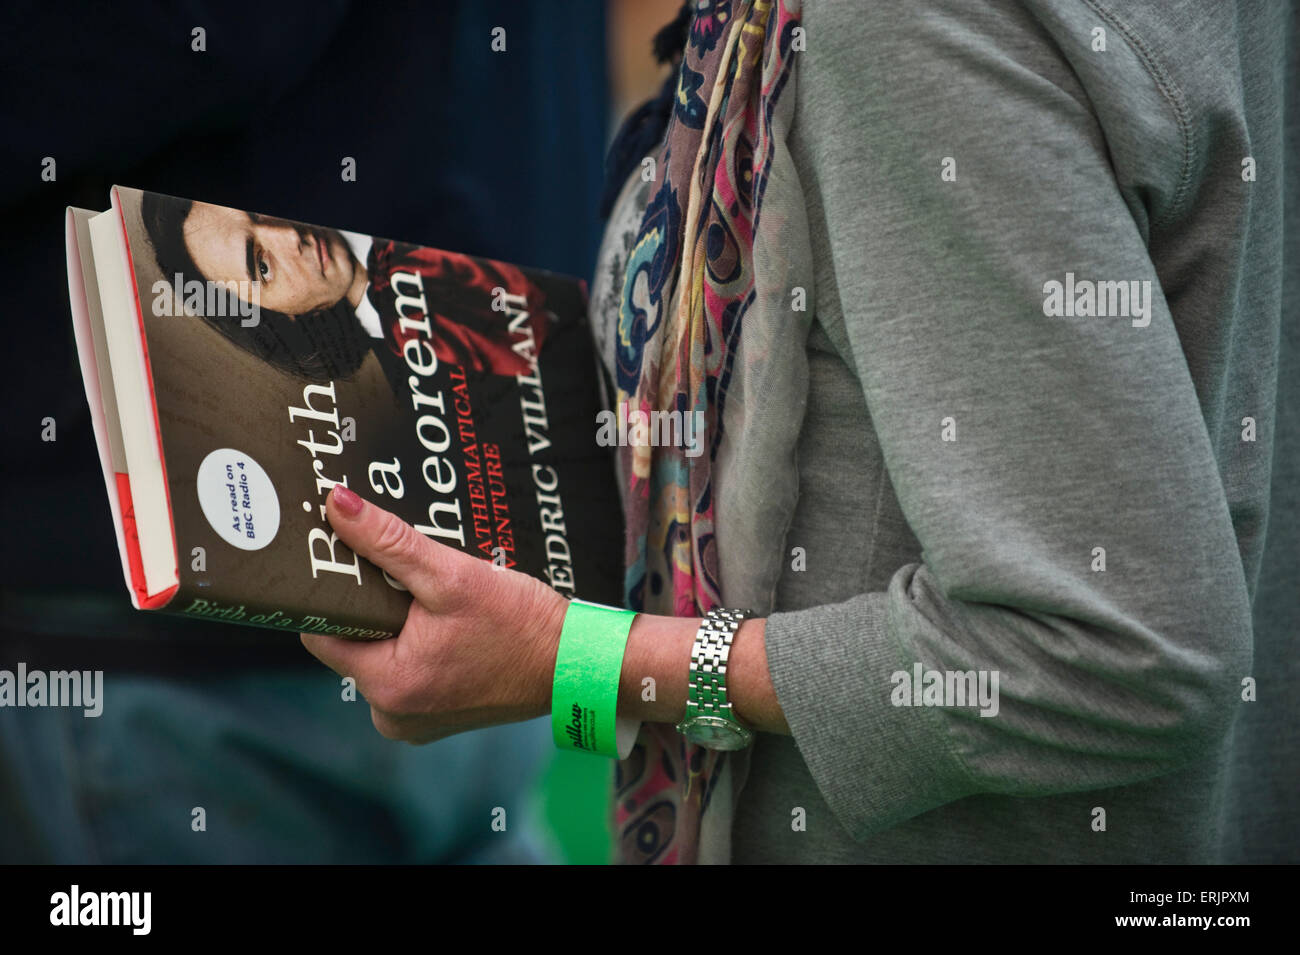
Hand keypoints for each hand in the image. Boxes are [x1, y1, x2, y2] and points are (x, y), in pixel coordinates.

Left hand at [300, 484, 568, 743]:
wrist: (576, 663)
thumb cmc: (521, 625)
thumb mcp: (452, 575)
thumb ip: (389, 542)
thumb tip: (338, 506)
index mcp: (386, 685)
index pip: (321, 631)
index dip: (333, 593)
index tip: (351, 563)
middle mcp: (391, 714)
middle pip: (352, 644)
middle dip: (375, 608)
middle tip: (405, 577)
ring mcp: (414, 722)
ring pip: (380, 657)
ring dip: (399, 626)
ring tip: (432, 600)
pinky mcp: (436, 718)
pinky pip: (408, 673)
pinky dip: (420, 647)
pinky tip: (447, 625)